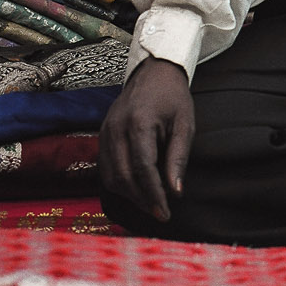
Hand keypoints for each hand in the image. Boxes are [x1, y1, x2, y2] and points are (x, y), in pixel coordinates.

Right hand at [99, 57, 193, 221]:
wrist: (153, 72)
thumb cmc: (173, 97)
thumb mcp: (185, 124)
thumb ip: (178, 157)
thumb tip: (175, 192)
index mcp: (138, 123)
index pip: (142, 168)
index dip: (153, 194)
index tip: (165, 213)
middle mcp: (115, 129)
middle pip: (122, 177)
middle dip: (142, 199)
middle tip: (160, 212)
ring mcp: (104, 133)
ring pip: (110, 177)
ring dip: (130, 195)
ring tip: (151, 204)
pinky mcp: (100, 136)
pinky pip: (105, 169)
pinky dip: (120, 184)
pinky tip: (137, 190)